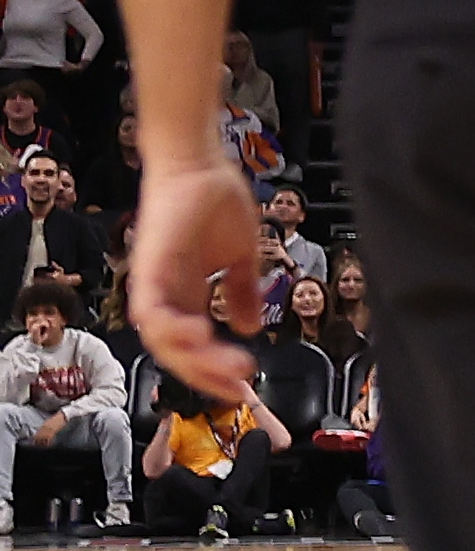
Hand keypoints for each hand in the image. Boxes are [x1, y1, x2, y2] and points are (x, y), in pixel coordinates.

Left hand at [131, 159, 261, 399]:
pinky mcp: (148, 268)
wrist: (200, 163)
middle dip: (207, 374)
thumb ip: (242, 293)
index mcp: (187, 295)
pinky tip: (199, 334)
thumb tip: (250, 326)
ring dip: (192, 358)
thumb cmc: (215, 201)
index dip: (216, 371)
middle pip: (177, 352)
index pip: (195, 348)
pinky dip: (171, 328)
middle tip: (237, 386)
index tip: (244, 386)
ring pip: (161, 339)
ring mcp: (154, 283)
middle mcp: (166, 295)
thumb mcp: (240, 257)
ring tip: (225, 365)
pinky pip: (150, 310)